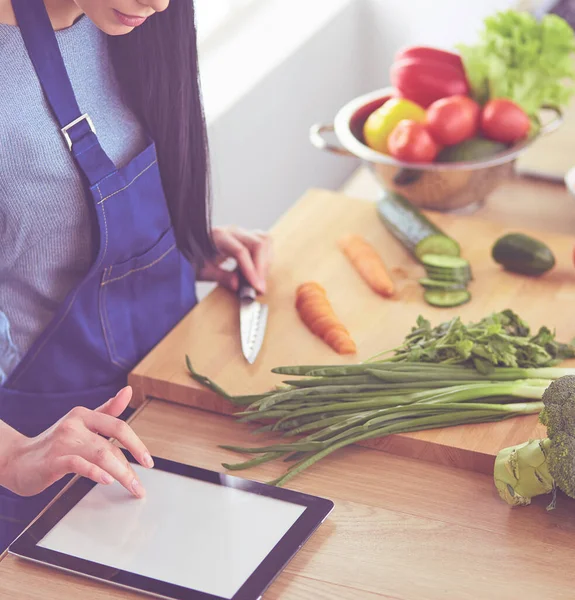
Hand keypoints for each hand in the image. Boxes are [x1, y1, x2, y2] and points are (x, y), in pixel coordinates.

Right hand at [3, 387, 151, 497]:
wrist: (16, 459)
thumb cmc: (54, 443)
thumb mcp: (81, 423)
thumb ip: (106, 410)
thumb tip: (127, 391)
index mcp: (84, 415)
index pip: (118, 425)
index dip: (136, 443)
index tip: (148, 461)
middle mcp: (74, 424)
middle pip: (112, 443)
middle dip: (131, 466)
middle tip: (139, 485)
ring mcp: (63, 442)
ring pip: (101, 454)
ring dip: (121, 473)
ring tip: (131, 486)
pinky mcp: (52, 461)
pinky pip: (79, 465)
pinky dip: (96, 473)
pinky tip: (107, 480)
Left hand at [199, 226, 272, 293]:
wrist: (190, 249)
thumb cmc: (194, 259)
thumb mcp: (202, 270)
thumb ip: (220, 276)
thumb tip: (237, 285)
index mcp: (219, 236)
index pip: (241, 251)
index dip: (251, 270)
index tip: (256, 286)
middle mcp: (232, 231)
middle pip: (258, 243)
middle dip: (262, 267)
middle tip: (260, 287)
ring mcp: (241, 232)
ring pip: (264, 240)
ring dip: (266, 262)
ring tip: (260, 279)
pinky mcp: (247, 237)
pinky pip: (264, 242)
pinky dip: (265, 257)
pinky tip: (259, 271)